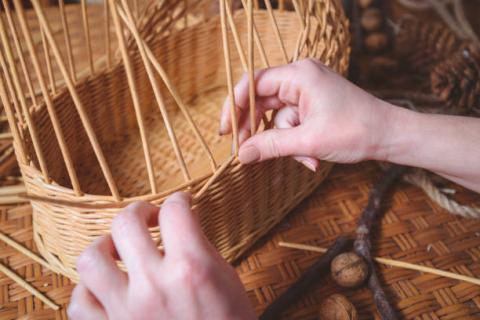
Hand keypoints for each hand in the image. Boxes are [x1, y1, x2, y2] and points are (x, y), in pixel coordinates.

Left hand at [68, 193, 255, 319]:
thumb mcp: (227, 280)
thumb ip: (200, 248)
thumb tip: (181, 224)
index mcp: (191, 268)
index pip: (175, 211)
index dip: (179, 200)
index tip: (181, 203)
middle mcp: (154, 286)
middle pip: (126, 223)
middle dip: (140, 211)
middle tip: (149, 216)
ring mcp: (127, 312)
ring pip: (91, 259)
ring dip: (105, 245)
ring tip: (119, 248)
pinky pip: (81, 303)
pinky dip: (90, 289)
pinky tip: (106, 286)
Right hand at [219, 58, 394, 170]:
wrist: (390, 136)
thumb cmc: (356, 131)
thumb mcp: (308, 141)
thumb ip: (270, 145)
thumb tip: (241, 154)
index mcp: (299, 75)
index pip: (253, 83)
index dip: (234, 106)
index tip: (226, 132)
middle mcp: (301, 77)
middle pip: (262, 101)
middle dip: (258, 130)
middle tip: (246, 152)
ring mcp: (307, 91)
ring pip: (277, 117)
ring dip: (285, 142)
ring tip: (306, 158)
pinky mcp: (313, 104)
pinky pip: (292, 123)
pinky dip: (296, 142)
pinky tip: (312, 158)